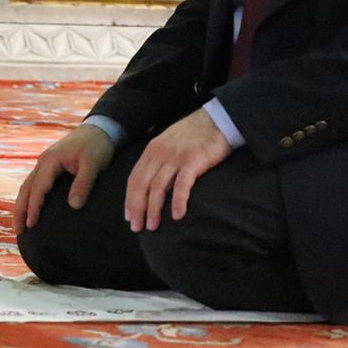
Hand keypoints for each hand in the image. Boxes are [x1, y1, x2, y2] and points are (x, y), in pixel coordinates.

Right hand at [13, 124, 113, 233]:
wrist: (100, 128)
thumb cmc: (97, 146)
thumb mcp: (93, 164)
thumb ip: (83, 184)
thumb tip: (73, 206)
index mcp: (51, 160)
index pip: (38, 188)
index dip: (33, 207)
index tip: (31, 224)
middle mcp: (43, 161)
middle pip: (26, 188)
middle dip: (20, 209)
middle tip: (18, 230)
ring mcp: (45, 162)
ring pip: (27, 185)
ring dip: (21, 204)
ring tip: (20, 224)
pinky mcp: (50, 164)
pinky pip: (34, 182)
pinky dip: (29, 196)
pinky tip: (30, 207)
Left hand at [124, 107, 231, 232]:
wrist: (217, 119)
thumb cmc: (194, 135)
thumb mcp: (169, 143)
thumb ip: (159, 160)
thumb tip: (152, 185)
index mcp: (152, 150)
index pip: (134, 178)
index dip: (130, 199)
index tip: (129, 217)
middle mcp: (160, 153)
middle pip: (142, 185)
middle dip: (137, 208)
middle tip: (138, 228)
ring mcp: (176, 157)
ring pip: (158, 187)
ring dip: (154, 209)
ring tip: (153, 226)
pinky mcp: (193, 161)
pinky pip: (182, 184)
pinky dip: (178, 201)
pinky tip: (177, 216)